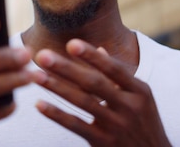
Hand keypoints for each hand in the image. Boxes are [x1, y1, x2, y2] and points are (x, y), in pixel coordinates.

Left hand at [31, 39, 170, 146]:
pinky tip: (40, 104)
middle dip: (66, 68)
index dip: (92, 56)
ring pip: (82, 102)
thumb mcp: (140, 97)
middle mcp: (129, 107)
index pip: (113, 69)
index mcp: (139, 91)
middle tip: (42, 55)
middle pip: (93, 84)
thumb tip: (100, 50)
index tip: (71, 43)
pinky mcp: (104, 143)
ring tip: (36, 75)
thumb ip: (119, 76)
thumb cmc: (144, 123)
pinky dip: (57, 114)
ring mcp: (116, 126)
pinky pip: (76, 126)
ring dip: (57, 87)